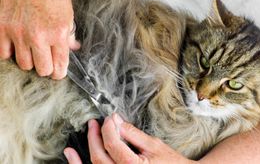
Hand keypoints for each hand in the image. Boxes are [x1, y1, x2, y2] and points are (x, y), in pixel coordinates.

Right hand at [0, 0, 79, 78]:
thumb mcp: (68, 16)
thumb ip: (69, 36)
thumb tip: (73, 49)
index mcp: (59, 34)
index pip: (60, 66)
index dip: (59, 72)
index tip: (57, 72)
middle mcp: (39, 36)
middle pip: (42, 70)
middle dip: (46, 68)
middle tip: (45, 60)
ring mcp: (19, 32)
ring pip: (24, 64)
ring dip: (29, 60)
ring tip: (31, 51)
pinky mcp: (2, 27)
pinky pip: (3, 53)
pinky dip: (10, 53)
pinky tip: (16, 46)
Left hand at [64, 113, 195, 163]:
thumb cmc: (171, 163)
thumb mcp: (154, 146)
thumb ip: (133, 134)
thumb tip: (116, 121)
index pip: (113, 144)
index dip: (108, 128)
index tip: (109, 118)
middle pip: (100, 157)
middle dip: (94, 138)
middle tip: (93, 124)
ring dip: (80, 159)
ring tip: (71, 147)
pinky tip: (73, 159)